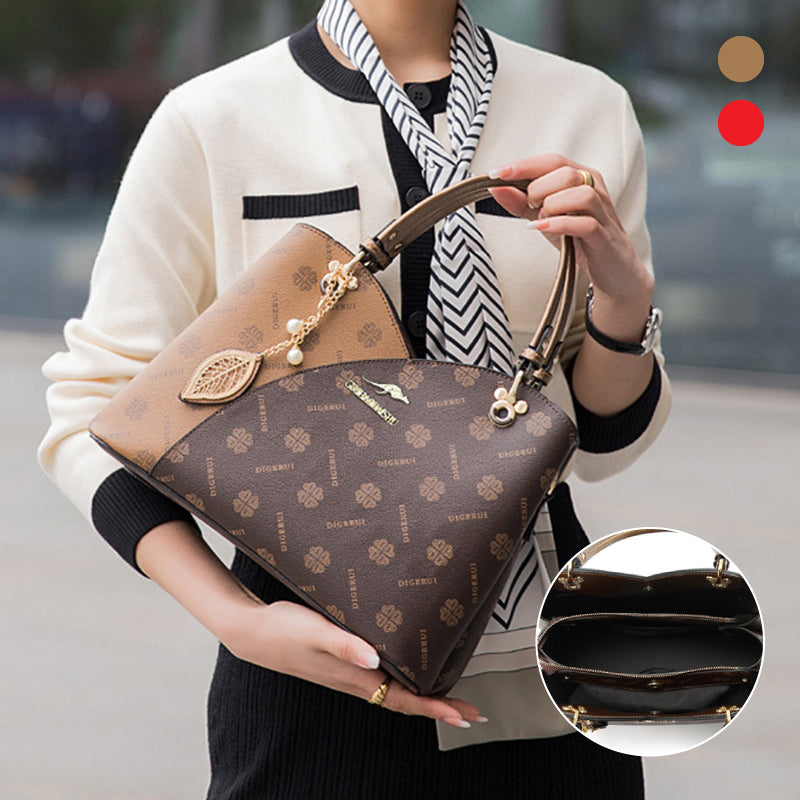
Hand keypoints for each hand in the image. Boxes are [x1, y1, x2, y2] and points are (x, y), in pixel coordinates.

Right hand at [221, 599, 485, 728]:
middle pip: (405, 700)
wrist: (253, 631)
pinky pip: (380, 681)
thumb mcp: (315, 630)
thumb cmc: (283, 629)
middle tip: (471, 712)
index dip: (434, 707)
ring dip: (423, 696)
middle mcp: (354, 680)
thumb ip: (344, 644)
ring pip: (394, 692)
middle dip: (439, 707)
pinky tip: (406, 671)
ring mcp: (347, 674)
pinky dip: (402, 682)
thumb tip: (374, 659)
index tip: (463, 715)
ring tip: (448, 697)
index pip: (402, 698)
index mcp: (354, 675)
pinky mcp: (341, 664)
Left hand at [489, 154, 652, 311]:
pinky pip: (585, 223)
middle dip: (538, 188)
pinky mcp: (604, 236)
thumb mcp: (545, 217)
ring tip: (541, 218)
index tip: (495, 174)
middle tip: (530, 206)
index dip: (523, 165)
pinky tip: (541, 228)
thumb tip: (495, 187)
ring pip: (579, 193)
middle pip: (565, 172)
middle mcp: (595, 188)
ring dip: (552, 204)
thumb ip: (521, 202)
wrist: (611, 270)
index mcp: (581, 177)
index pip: (551, 160)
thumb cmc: (578, 239)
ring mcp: (602, 212)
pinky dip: (559, 224)